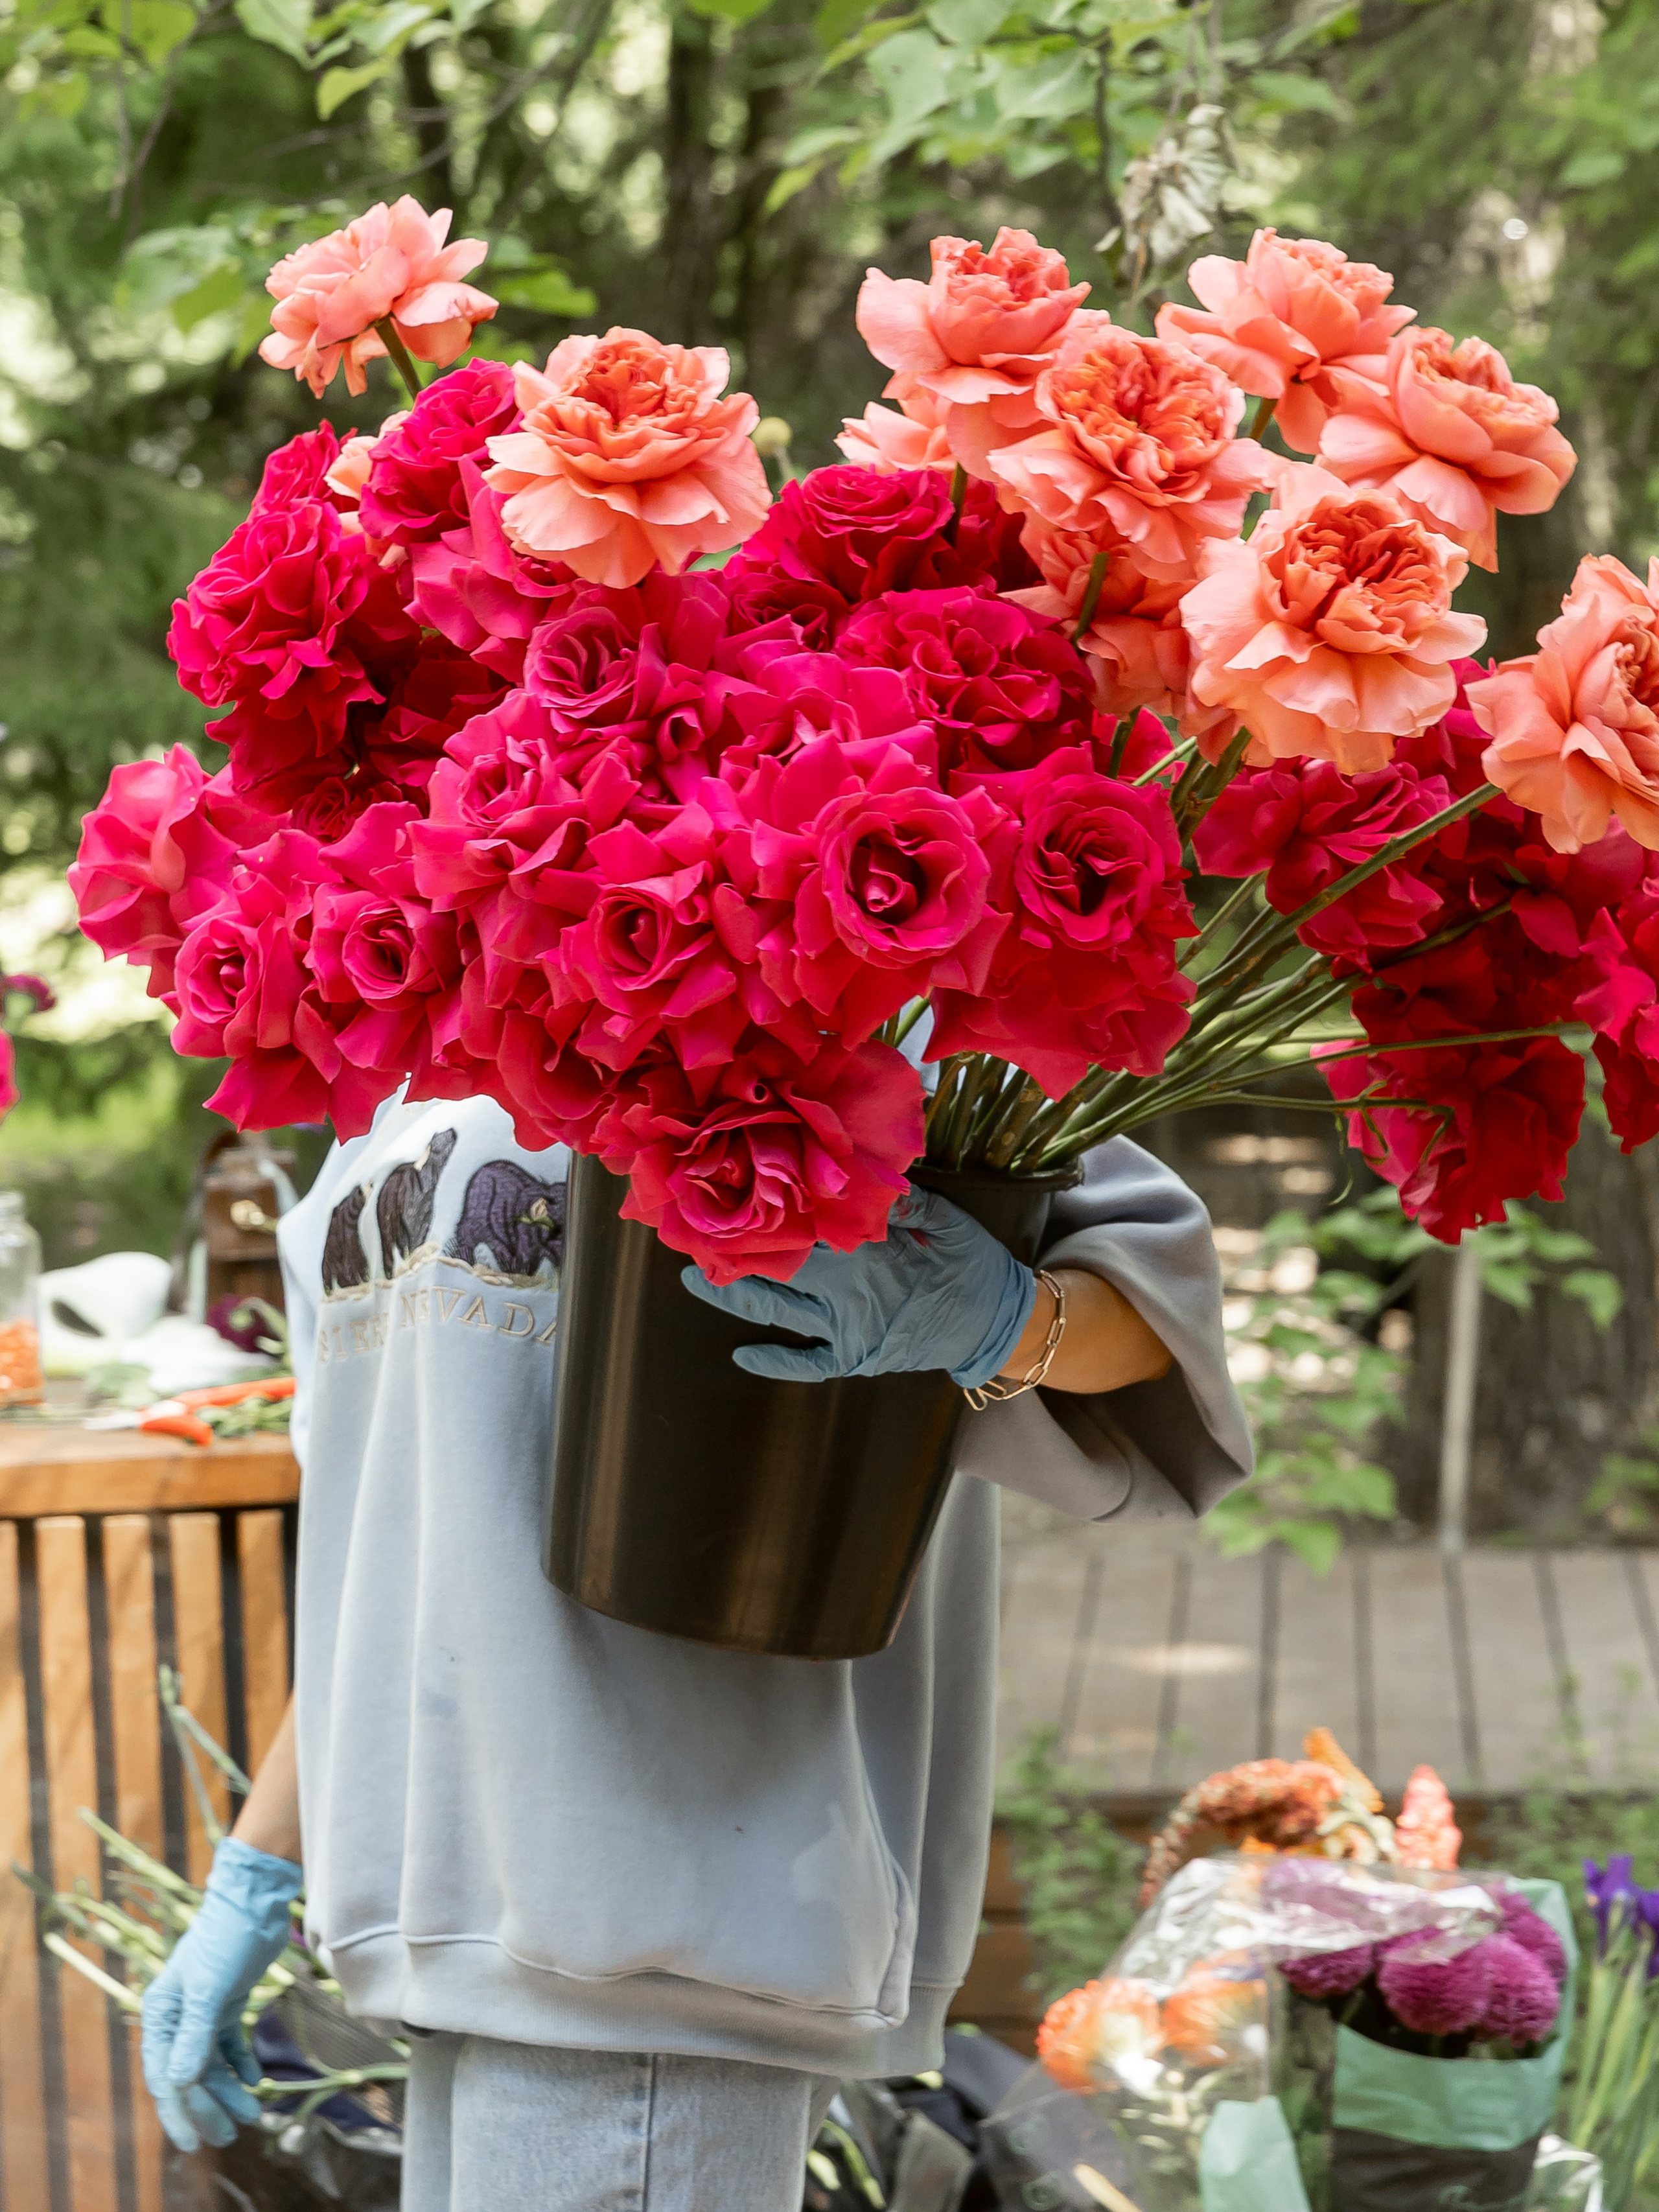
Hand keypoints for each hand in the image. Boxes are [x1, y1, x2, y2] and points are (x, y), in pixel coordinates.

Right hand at [140, 1835, 301, 2152]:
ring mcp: (203, 2011)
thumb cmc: (226, 1937)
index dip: (179, 2113)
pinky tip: (254, 2079)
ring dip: (229, 2090)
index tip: (195, 2142)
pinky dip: (240, 2063)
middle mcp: (177, 2016)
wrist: (255, 1899)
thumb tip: (179, 2085)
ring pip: (211, 2064)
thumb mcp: (210, 1988)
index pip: (165, 2077)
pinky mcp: (227, 2003)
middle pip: (189, 2075)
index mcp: (161, 2014)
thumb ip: (195, 2036)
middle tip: (233, 2135)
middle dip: (209, 2107)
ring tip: (253, 2113)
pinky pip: (229, 2044)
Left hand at [681, 1183, 1035, 1386]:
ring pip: (779, 1310)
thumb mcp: (948, 1222)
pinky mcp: (856, 1358)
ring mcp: (849, 1330)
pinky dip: (774, 1361)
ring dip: (734, 1296)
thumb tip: (870, 1178)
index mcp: (871, 1255)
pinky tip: (741, 1354)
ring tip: (692, 1279)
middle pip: (778, 1266)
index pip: (806, 1229)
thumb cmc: (974, 1266)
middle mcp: (850, 1294)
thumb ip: (907, 1202)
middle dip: (734, 1249)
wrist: (1000, 1325)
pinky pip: (808, 1363)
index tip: (728, 1190)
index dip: (764, 1212)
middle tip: (691, 1231)